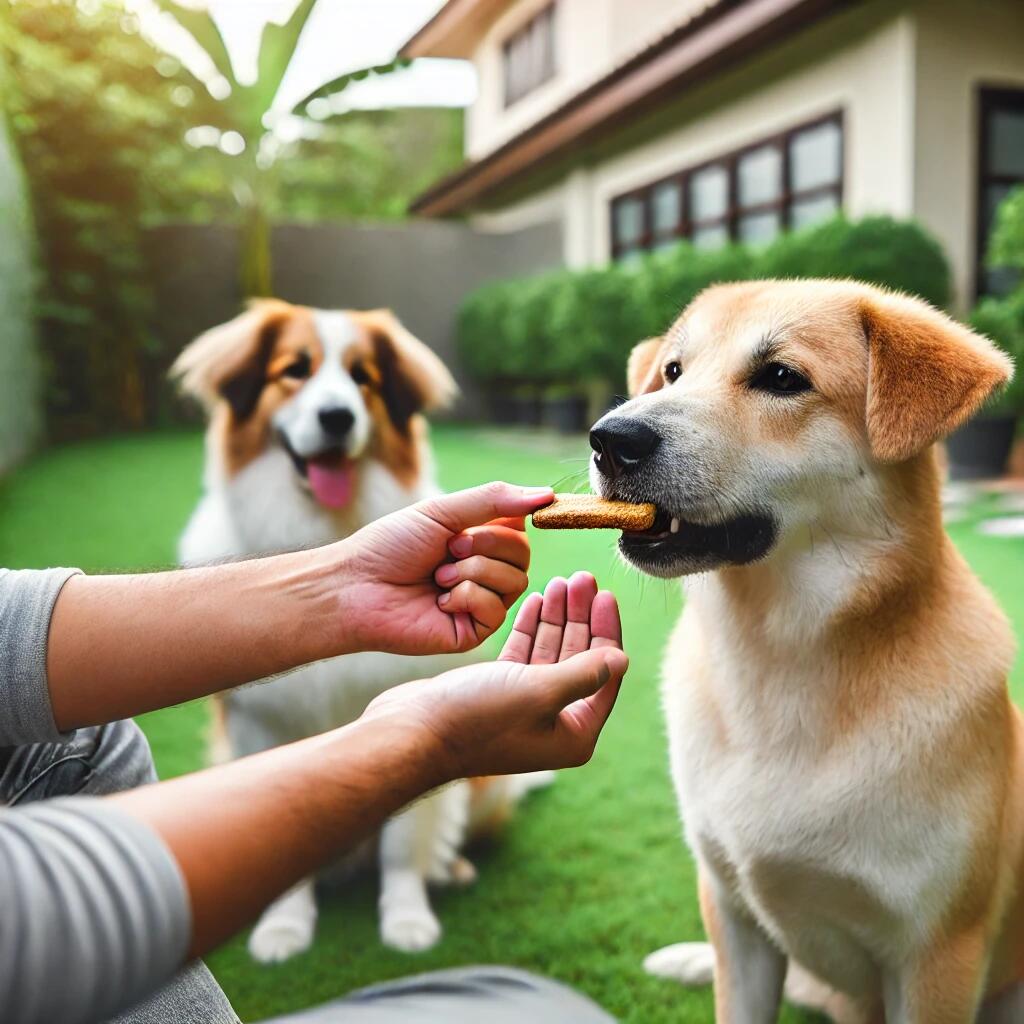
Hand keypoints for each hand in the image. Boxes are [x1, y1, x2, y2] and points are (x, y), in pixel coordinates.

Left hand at [331, 481, 552, 655]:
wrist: (356, 586)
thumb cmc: (390, 546)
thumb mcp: (442, 510)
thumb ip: (495, 499)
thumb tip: (547, 494)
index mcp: (479, 541)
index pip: (522, 529)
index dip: (503, 526)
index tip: (469, 526)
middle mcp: (485, 571)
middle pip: (523, 555)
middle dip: (484, 547)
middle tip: (447, 550)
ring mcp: (480, 603)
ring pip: (515, 582)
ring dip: (472, 572)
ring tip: (438, 577)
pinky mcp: (473, 632)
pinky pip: (496, 610)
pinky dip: (467, 598)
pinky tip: (439, 602)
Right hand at [362, 572, 626, 779]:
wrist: (414, 732)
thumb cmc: (478, 717)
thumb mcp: (540, 691)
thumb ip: (585, 672)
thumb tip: (623, 658)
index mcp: (575, 734)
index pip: (605, 672)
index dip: (606, 630)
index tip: (605, 594)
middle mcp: (554, 722)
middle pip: (580, 657)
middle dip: (581, 616)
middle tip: (582, 578)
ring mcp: (526, 707)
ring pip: (551, 652)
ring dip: (557, 617)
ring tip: (561, 581)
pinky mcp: (498, 692)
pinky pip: (525, 654)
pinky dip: (531, 627)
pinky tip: (536, 599)